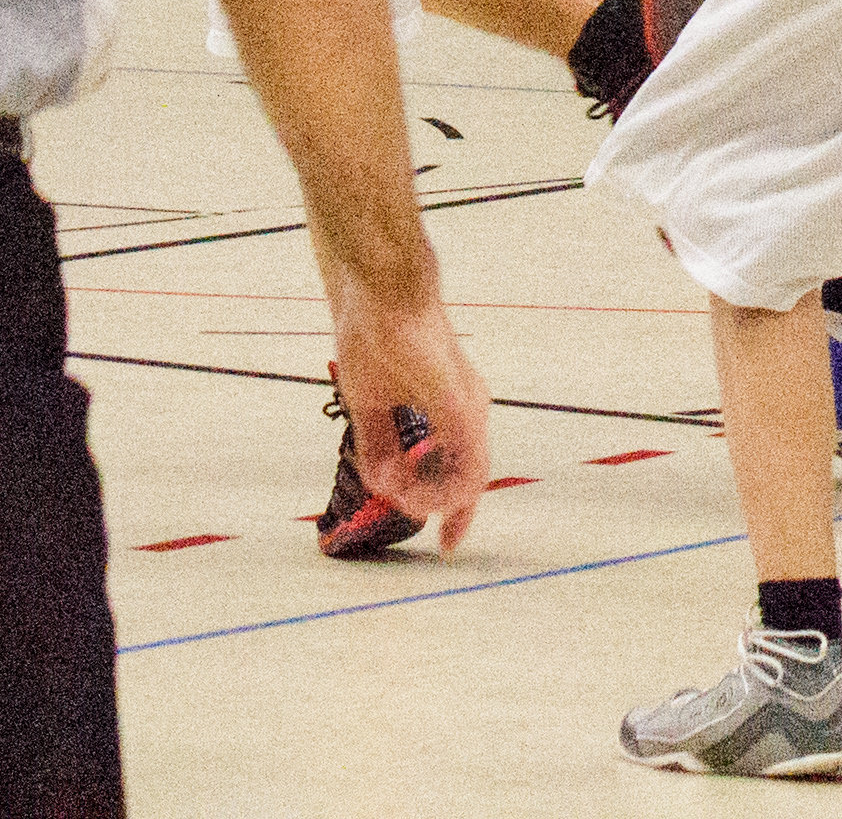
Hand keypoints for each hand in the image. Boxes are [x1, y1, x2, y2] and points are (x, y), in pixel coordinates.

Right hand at [329, 268, 490, 554]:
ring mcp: (470, 408)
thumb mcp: (371, 404)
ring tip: (401, 495)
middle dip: (440, 509)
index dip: (455, 510)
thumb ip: (379, 445)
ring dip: (434, 500)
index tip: (447, 547)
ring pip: (470, 480)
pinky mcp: (461, 406)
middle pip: (469, 482)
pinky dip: (442, 489)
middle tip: (405, 510)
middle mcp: (471, 410)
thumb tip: (382, 484)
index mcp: (453, 409)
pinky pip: (466, 465)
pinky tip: (410, 490)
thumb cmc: (374, 339)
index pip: (464, 470)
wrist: (378, 294)